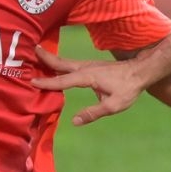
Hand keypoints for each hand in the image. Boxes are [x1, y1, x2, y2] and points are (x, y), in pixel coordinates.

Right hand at [30, 45, 150, 125]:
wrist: (140, 71)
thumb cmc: (128, 89)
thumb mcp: (114, 105)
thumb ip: (94, 113)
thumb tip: (75, 121)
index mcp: (88, 77)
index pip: (64, 80)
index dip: (48, 82)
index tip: (33, 81)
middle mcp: (86, 68)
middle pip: (61, 63)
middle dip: (45, 58)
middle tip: (30, 50)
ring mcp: (88, 65)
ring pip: (65, 61)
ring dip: (50, 58)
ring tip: (36, 54)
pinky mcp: (91, 66)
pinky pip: (70, 63)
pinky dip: (59, 62)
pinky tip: (56, 64)